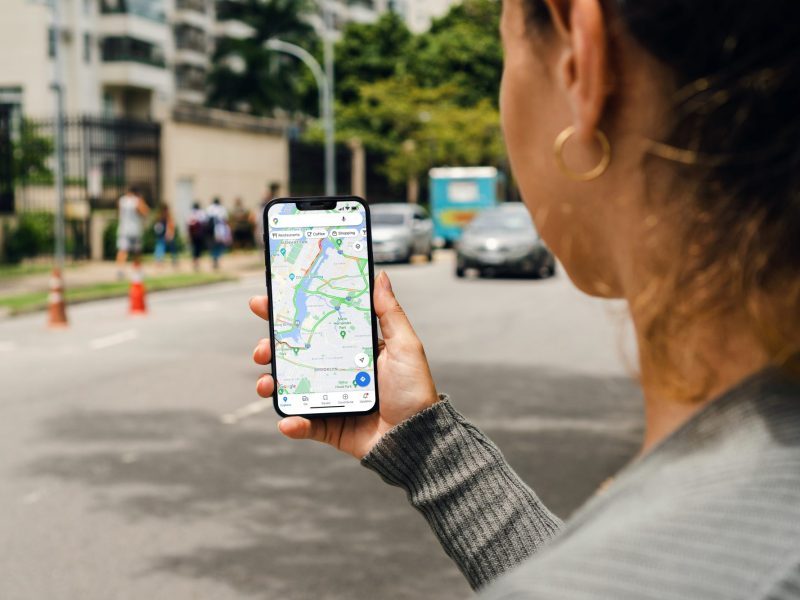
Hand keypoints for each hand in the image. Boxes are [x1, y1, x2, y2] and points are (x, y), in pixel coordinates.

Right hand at [250, 271, 439, 458]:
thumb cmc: (414, 389)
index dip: (288, 314)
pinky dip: (292, 422)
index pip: (314, 325)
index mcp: (352, 349)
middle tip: (261, 349)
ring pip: (290, 387)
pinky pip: (304, 423)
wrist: (417, 437)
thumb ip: (390, 312)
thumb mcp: (405, 345)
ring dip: (271, 383)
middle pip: (294, 354)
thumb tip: (379, 276)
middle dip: (270, 349)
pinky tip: (287, 420)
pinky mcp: (329, 426)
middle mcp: (337, 371)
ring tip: (266, 383)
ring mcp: (330, 398)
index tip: (264, 303)